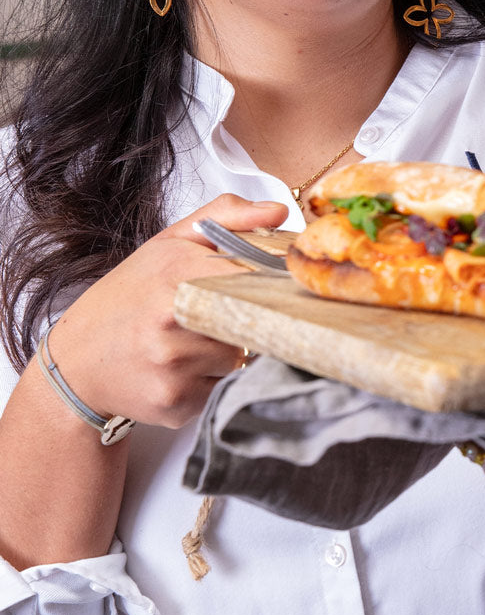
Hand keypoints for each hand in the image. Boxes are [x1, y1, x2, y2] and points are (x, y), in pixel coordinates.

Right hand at [43, 194, 288, 428]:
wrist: (75, 365)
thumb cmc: (127, 298)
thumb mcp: (169, 245)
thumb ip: (226, 218)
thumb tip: (279, 211)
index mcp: (177, 274)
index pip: (255, 276)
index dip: (266, 281)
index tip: (263, 284)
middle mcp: (174, 320)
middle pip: (253, 318)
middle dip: (244, 316)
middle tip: (220, 314)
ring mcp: (175, 365)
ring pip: (242, 355)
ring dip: (229, 349)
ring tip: (193, 340)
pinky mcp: (178, 402)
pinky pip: (225, 386)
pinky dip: (214, 378)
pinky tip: (184, 368)